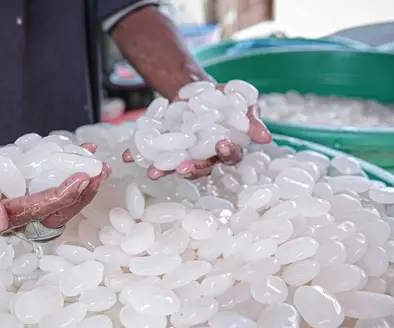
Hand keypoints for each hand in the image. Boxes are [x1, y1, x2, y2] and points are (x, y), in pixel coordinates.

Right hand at [0, 143, 108, 236]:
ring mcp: (23, 204)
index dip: (61, 196)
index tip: (81, 179)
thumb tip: (0, 223)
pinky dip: (69, 169)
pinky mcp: (26, 190)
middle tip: (100, 172)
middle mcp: (16, 217)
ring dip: (82, 185)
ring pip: (59, 200)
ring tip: (100, 166)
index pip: (38, 211)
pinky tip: (83, 152)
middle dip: (81, 193)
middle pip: (56, 210)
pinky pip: (52, 183)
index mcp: (0, 222)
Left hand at [123, 86, 272, 180]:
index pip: (228, 157)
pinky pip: (150, 153)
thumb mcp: (241, 103)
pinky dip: (138, 155)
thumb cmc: (226, 99)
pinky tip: (127, 155)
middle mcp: (203, 156)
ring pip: (173, 166)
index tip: (222, 144)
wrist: (197, 90)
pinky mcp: (162, 147)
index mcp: (224, 148)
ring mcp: (181, 153)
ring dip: (163, 170)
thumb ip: (251, 120)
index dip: (225, 153)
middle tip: (182, 167)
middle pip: (199, 168)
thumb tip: (266, 137)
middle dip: (191, 169)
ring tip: (152, 172)